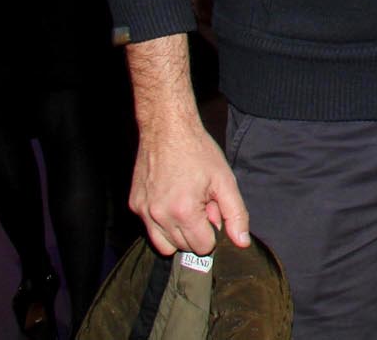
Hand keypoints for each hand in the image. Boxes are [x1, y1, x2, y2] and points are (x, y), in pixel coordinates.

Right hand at [131, 114, 248, 255]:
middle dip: (196, 230)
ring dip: (178, 233)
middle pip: (183, 247)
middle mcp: (159, 216)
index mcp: (184, 212)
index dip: (213, 231)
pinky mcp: (134, 205)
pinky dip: (163, 222)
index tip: (213, 210)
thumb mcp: (225, 181)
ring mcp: (143, 212)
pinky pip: (150, 228)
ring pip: (163, 245)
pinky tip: (172, 198)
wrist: (168, 129)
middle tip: (201, 203)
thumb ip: (236, 214)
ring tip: (187, 204)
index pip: (203, 247)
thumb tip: (242, 242)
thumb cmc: (199, 152)